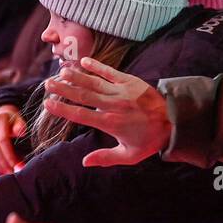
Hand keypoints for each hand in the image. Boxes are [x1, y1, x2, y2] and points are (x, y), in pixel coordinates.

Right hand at [41, 58, 168, 166]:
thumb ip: (106, 157)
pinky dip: (96, 65)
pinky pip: (110, 72)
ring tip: (61, 71)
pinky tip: (84, 60)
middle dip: (63, 89)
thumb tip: (84, 162)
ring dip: (76, 76)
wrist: (175, 121)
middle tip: (48, 83)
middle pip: (82, 95)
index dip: (62, 109)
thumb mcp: (129, 155)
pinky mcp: (130, 81)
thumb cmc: (149, 140)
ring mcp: (121, 91)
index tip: (48, 103)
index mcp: (110, 123)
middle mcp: (113, 105)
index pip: (80, 115)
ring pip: (93, 82)